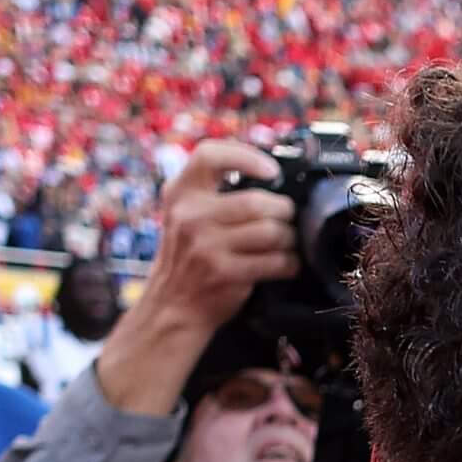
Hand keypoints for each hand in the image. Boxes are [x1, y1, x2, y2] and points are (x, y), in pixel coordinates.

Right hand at [96, 140, 299, 416]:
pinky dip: (289, 263)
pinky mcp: (224, 273)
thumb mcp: (185, 214)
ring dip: (289, 238)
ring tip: (287, 243)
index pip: (209, 155)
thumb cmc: (188, 256)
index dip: (246, 156)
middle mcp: (189, 215)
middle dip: (283, 210)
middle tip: (287, 217)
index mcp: (179, 192)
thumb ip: (212, 192)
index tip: (270, 171)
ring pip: (270, 231)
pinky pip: (274, 261)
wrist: (172, 306)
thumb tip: (269, 177)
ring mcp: (205, 246)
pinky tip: (286, 264)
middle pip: (256, 201)